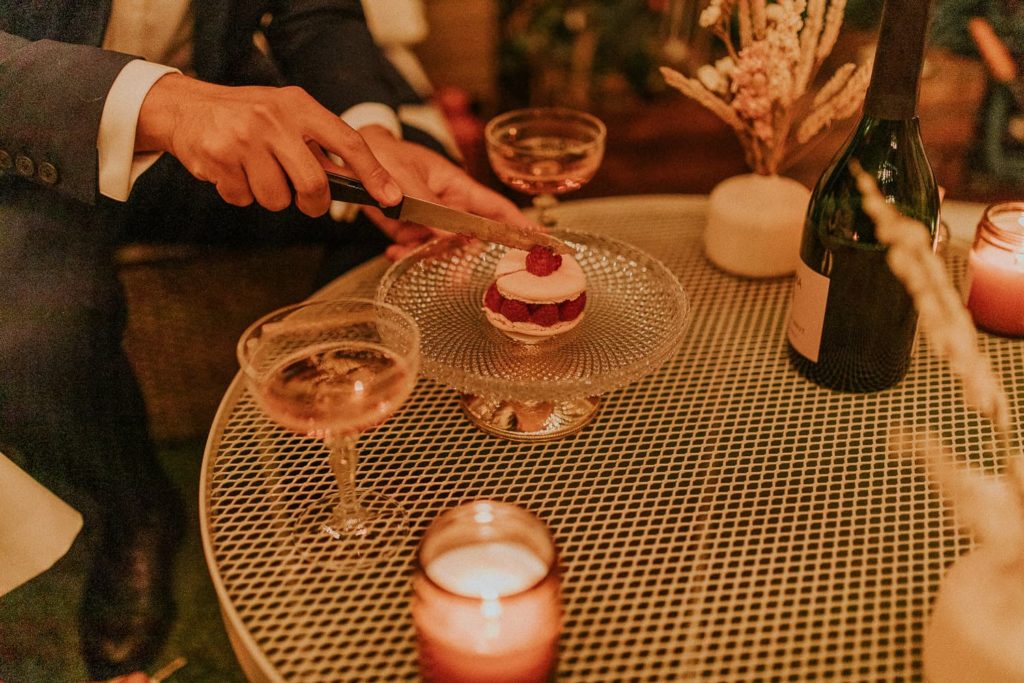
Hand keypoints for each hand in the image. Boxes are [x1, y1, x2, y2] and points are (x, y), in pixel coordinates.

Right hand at [135, 74, 402, 216]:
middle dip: (313, 204)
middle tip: (306, 202)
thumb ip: (319, 145)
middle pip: (313, 184)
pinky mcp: (218, 157)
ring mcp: (244, 138)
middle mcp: (274, 119)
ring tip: (256, 173)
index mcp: (300, 107)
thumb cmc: (247, 117)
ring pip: (277, 199)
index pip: (348, 142)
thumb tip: (362, 181)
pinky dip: (240, 194)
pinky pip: (243, 198)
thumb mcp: (287, 116)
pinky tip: (232, 172)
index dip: (373, 173)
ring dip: (270, 198)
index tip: (391, 197)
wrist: (186, 108)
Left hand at [357, 125, 538, 259]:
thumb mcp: (410, 179)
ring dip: (427, 256)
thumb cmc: (388, 155)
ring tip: (406, 253)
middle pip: (471, 238)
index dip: (518, 225)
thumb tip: (451, 237)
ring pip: (442, 249)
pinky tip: (392, 253)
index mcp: (458, 187)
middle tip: (457, 275)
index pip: (496, 209)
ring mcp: (429, 219)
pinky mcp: (408, 228)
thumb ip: (431, 210)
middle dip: (463, 258)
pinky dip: (404, 254)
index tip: (538, 241)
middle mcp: (448, 206)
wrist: (353, 155)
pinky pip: (414, 249)